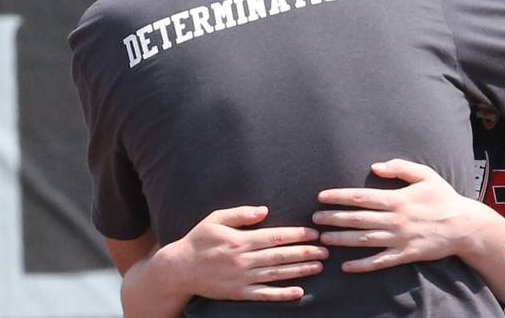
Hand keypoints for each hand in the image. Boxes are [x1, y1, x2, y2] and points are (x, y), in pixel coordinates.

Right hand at [161, 205, 326, 301]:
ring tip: (319, 266)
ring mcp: (241, 279)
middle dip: (305, 252)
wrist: (178, 269)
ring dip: (299, 271)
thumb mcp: (216, 219)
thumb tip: (265, 210)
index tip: (314, 232)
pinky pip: (264, 295)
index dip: (297, 235)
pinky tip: (299, 292)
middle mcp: (243, 260)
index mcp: (240, 241)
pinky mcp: (238, 293)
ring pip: (276, 275)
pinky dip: (282, 294)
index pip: (275, 237)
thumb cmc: (199, 240)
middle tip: (326, 249)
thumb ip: (241, 214)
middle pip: (280, 256)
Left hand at [313, 159, 480, 271]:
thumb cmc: (443, 197)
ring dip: (342, 240)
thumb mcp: (425, 174)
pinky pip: (380, 261)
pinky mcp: (405, 255)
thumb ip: (399, 167)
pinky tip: (346, 266)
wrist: (464, 226)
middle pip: (358, 219)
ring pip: (365, 241)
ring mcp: (399, 239)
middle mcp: (395, 220)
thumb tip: (374, 167)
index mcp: (397, 199)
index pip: (361, 197)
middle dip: (334, 219)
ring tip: (324, 239)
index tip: (322, 197)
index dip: (339, 197)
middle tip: (314, 219)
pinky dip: (362, 265)